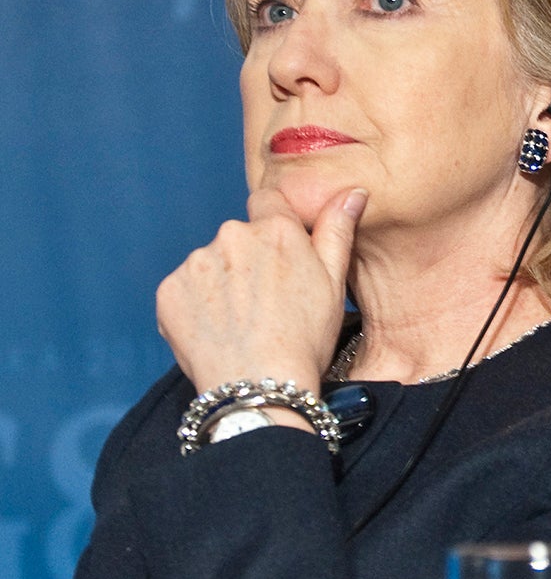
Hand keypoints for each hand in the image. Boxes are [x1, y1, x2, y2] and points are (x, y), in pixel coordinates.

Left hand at [156, 186, 365, 416]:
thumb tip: (352, 192)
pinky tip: (216, 331)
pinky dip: (196, 306)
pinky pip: (184, 289)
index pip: (268, 201)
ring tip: (240, 322)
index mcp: (275, 230)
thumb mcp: (334, 284)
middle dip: (248, 260)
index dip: (275, 226)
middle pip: (238, 237)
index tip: (279, 256)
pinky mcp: (169, 291)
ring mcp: (196, 263)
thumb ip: (337, 230)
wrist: (258, 387)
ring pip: (211, 264)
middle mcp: (231, 236)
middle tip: (265, 303)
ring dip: (221, 284)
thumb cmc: (304, 339)